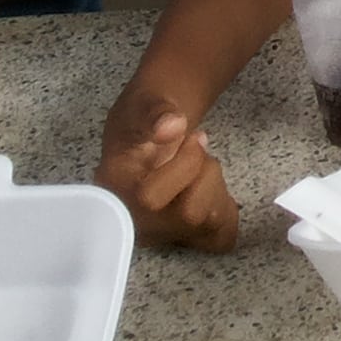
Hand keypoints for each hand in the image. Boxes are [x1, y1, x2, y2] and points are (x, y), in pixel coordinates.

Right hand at [99, 83, 238, 250]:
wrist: (149, 126)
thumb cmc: (143, 117)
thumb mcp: (145, 103)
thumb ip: (155, 113)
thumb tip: (171, 126)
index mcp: (114, 190)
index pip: (150, 199)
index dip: (185, 167)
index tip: (194, 137)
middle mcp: (133, 220)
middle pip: (189, 215)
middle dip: (206, 172)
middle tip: (198, 146)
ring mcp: (159, 232)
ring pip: (208, 222)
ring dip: (215, 184)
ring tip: (199, 165)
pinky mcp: (182, 236)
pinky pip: (219, 236)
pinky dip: (225, 207)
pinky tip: (210, 186)